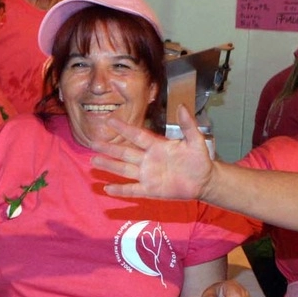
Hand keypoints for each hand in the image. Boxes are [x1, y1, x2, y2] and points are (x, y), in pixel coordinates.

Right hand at [92, 106, 214, 200]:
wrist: (205, 180)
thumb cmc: (199, 159)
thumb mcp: (196, 140)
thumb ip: (188, 125)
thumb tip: (182, 106)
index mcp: (157, 146)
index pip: (137, 135)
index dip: (124, 128)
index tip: (109, 119)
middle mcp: (148, 160)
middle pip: (125, 153)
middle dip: (109, 148)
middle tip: (92, 143)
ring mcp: (148, 175)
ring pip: (124, 170)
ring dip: (109, 166)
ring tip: (94, 161)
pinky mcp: (151, 190)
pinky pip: (133, 190)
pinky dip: (120, 190)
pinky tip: (107, 188)